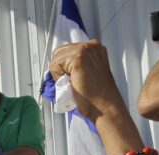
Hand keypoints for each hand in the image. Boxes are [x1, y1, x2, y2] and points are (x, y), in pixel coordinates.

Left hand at [50, 40, 141, 154]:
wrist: (104, 105)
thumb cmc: (96, 95)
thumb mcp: (87, 71)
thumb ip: (75, 64)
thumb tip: (59, 65)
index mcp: (94, 47)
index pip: (66, 50)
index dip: (65, 66)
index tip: (75, 77)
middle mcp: (91, 45)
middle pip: (59, 52)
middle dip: (61, 69)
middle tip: (75, 81)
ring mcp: (85, 50)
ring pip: (56, 59)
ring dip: (60, 74)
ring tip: (75, 82)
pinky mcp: (78, 59)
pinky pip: (54, 66)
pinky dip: (58, 78)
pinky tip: (73, 83)